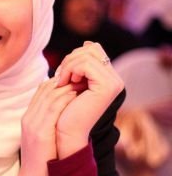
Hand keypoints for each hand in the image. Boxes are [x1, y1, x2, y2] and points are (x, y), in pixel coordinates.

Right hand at [7, 77, 76, 175]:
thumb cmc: (43, 165)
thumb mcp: (44, 139)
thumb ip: (51, 124)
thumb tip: (68, 112)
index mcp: (29, 118)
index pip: (42, 90)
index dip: (60, 82)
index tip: (77, 80)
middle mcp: (29, 118)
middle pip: (45, 88)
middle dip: (65, 79)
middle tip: (83, 76)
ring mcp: (33, 124)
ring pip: (50, 94)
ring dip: (68, 86)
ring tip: (84, 82)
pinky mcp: (40, 133)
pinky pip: (53, 108)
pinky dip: (66, 99)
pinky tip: (78, 95)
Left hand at [55, 42, 123, 157]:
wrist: (65, 132)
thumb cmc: (64, 109)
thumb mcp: (73, 81)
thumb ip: (81, 64)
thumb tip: (87, 43)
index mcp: (108, 78)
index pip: (92, 49)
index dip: (74, 56)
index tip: (62, 73)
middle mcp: (115, 80)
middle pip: (91, 48)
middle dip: (70, 59)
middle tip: (60, 76)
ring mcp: (113, 83)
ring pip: (86, 55)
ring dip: (67, 65)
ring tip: (60, 81)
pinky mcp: (107, 87)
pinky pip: (85, 64)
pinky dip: (69, 70)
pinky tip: (63, 83)